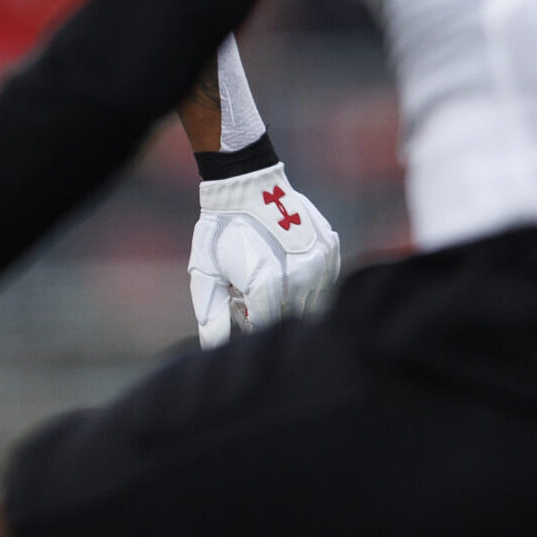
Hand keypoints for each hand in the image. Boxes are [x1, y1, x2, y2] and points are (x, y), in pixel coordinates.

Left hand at [188, 163, 338, 346]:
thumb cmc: (220, 232)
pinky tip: (285, 263)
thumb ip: (211, 316)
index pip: (262, 326)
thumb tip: (214, 351)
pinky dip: (306, 281)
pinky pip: (323, 281)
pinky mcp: (330, 249)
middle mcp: (300, 276)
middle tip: (248, 287)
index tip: (237, 303)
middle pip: (287, 316)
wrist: (246, 185)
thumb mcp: (206, 273)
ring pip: (310, 302)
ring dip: (289, 297)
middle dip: (267, 310)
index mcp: (267, 284)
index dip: (247, 319)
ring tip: (267, 272)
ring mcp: (319, 261)